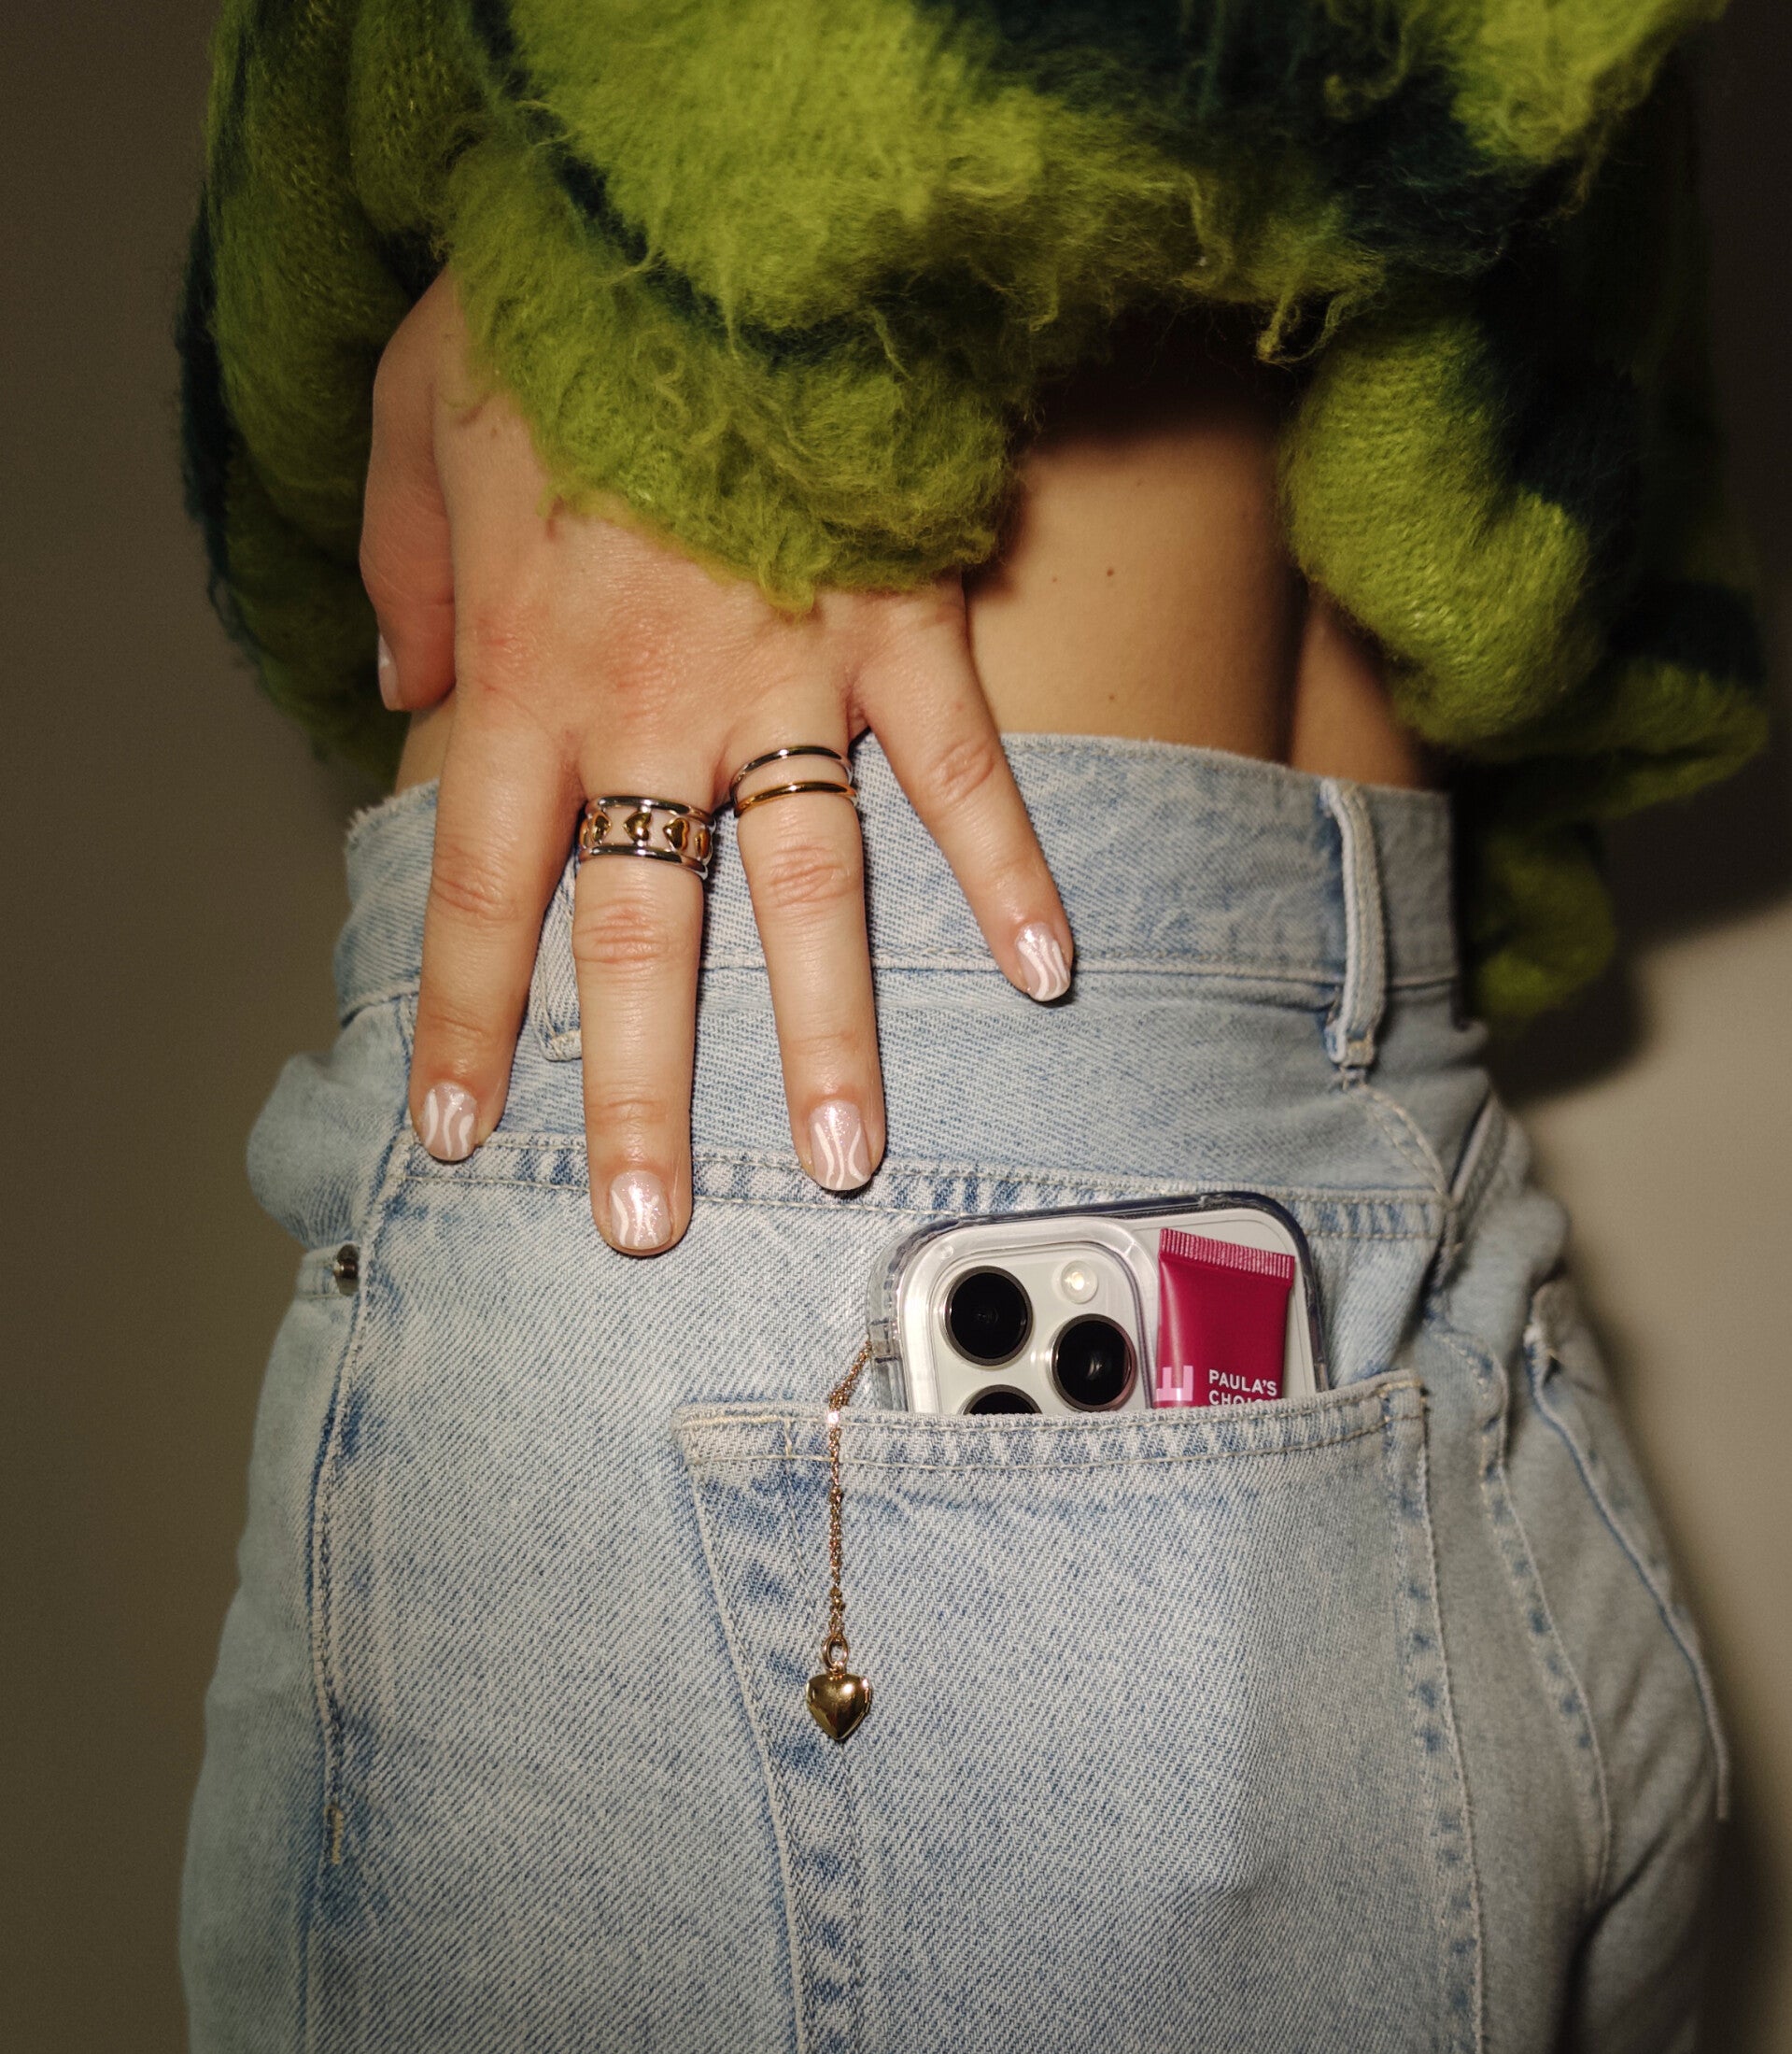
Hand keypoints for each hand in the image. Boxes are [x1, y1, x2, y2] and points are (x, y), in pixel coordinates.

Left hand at [362, 275, 1072, 1254]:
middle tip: (653, 1222)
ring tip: (850, 1156)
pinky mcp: (901, 624)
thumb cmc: (551, 306)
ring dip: (830, 1031)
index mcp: (527, 671)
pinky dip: (1011, 865)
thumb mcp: (417, 417)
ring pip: (808, 889)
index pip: (487, 890)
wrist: (696, 200)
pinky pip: (962, 766)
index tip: (470, 1135)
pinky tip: (1053, 971)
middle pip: (643, 935)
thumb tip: (399, 691)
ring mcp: (789, 676)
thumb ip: (402, 569)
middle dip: (645, 1090)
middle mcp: (655, 708)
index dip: (472, 1021)